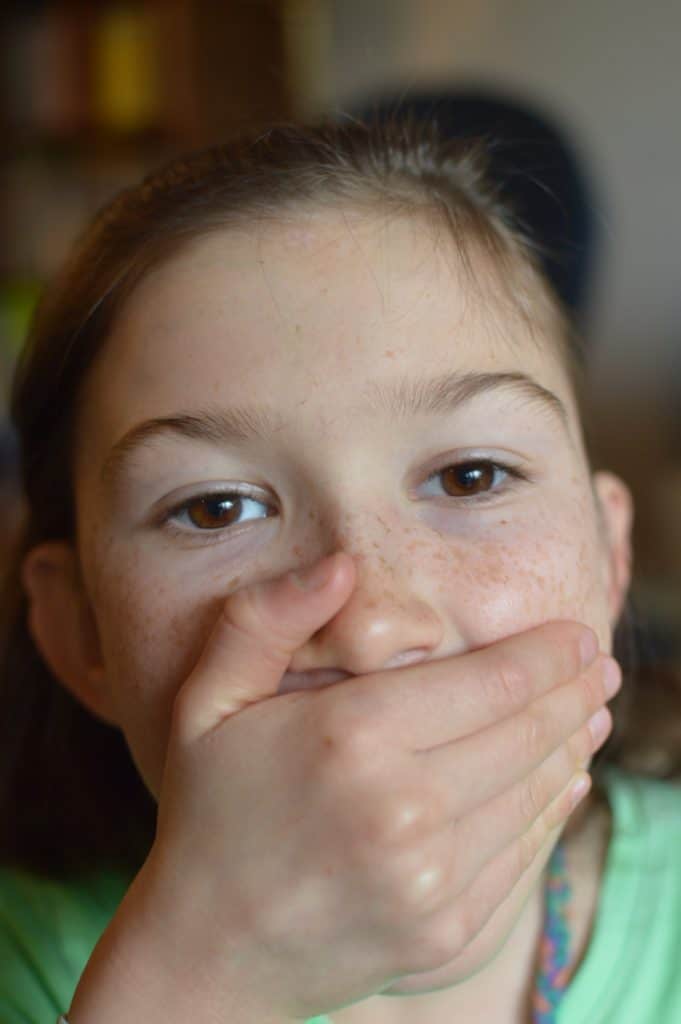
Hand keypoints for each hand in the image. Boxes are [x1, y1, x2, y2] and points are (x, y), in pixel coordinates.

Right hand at [97, 551, 618, 1020]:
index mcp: (350, 736)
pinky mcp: (446, 931)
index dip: (546, 654)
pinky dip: (554, 810)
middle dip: (574, 692)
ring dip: (574, 745)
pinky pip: (523, 856)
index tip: (578, 634)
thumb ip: (265, 621)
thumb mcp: (209, 698)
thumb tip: (341, 566)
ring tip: (592, 713)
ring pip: (534, 792)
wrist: (210, 946)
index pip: (488, 682)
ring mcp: (429, 879)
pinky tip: (564, 780)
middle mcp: (402, 808)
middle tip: (600, 666)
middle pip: (526, 733)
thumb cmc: (211, 810)